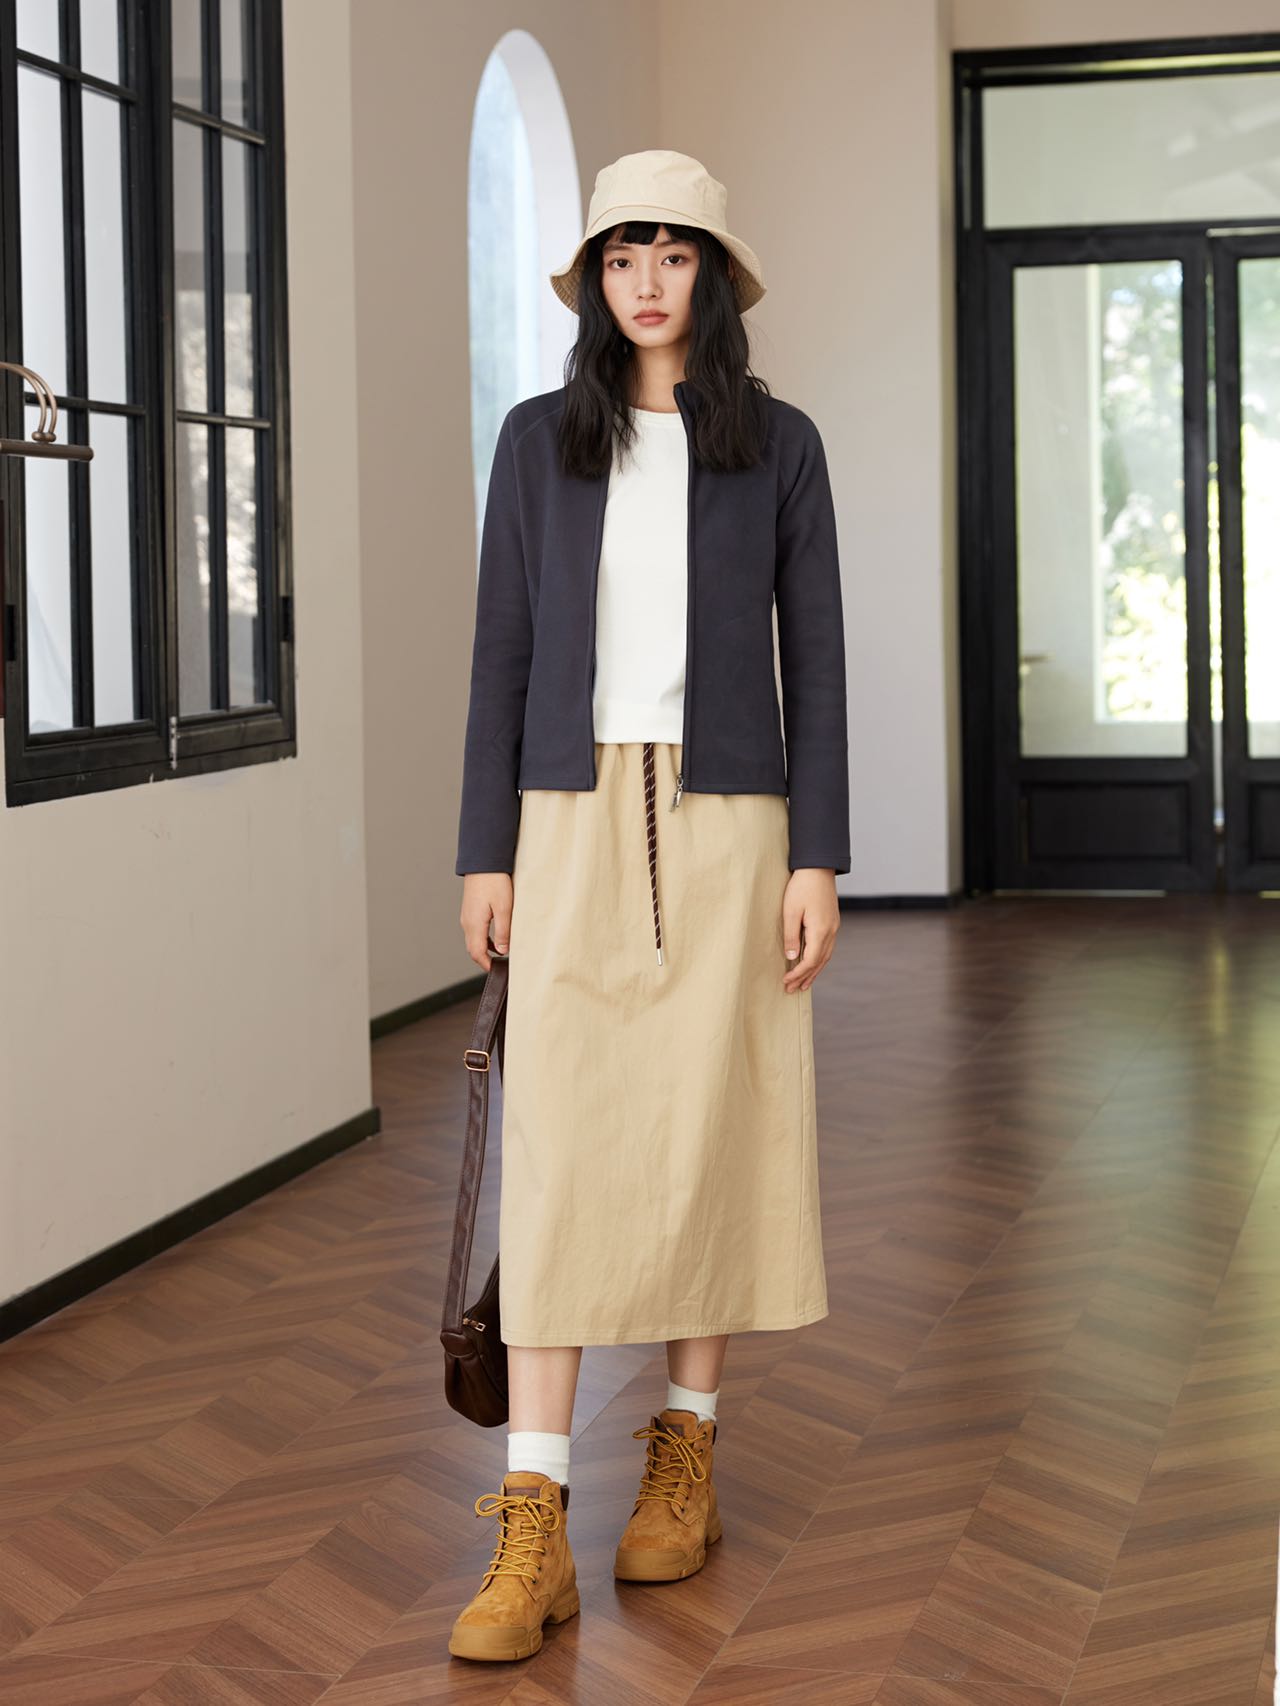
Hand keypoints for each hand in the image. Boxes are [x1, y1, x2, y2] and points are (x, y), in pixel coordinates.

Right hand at [460, 872, 512, 969]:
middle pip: (473, 950)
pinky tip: (497, 938)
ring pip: (474, 941)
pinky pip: (475, 931)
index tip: (499, 971)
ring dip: (485, 950)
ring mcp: (467, 916)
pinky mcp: (470, 910)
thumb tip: (503, 951)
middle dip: (486, 960)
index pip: (477, 953)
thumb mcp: (504, 908)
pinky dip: (484, 939)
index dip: (487, 965)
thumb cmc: (494, 882)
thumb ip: (503, 932)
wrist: (483, 861)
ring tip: (502, 954)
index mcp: (474, 925)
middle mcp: (467, 922)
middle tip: (500, 966)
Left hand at [781, 868, 838, 991]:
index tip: (786, 982)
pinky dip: (819, 959)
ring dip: (814, 971)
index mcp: (821, 930)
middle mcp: (831, 932)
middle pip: (820, 962)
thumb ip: (791, 936)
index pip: (810, 961)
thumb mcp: (790, 911)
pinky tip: (812, 963)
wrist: (818, 867)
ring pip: (825, 956)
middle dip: (805, 978)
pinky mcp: (832, 922)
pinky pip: (827, 947)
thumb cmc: (801, 886)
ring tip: (803, 984)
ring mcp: (834, 927)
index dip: (798, 974)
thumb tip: (792, 958)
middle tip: (792, 990)